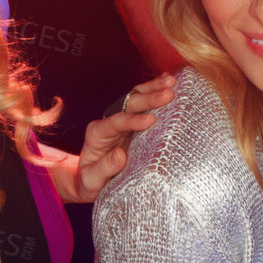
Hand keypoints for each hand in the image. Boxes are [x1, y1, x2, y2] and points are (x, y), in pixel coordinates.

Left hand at [73, 74, 176, 201]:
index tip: (151, 120)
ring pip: (136, 98)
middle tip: (169, 94)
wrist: (90, 180)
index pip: (117, 122)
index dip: (134, 120)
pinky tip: (168, 80)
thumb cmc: (91, 182)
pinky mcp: (133, 123)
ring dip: (154, 88)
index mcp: (97, 133)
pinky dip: (154, 90)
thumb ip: (104, 168)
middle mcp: (110, 122)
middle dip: (149, 98)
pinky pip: (144, 103)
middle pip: (129, 104)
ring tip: (172, 82)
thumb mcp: (92, 180)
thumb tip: (120, 155)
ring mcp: (123, 120)